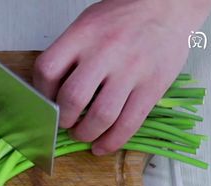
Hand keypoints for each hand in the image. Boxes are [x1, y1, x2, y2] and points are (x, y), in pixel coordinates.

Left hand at [33, 0, 210, 154]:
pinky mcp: (153, 86)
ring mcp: (131, 70)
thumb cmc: (124, 16)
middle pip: (72, 97)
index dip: (41, 93)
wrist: (168, 5)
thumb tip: (50, 92)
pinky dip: (112, 142)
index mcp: (84, 34)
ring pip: (100, 116)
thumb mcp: (88, 24)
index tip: (45, 102)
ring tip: (83, 134)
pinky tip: (102, 146)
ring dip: (85, 134)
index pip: (47, 69)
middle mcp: (106, 51)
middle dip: (63, 120)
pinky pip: (129, 123)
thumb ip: (69, 53)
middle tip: (65, 123)